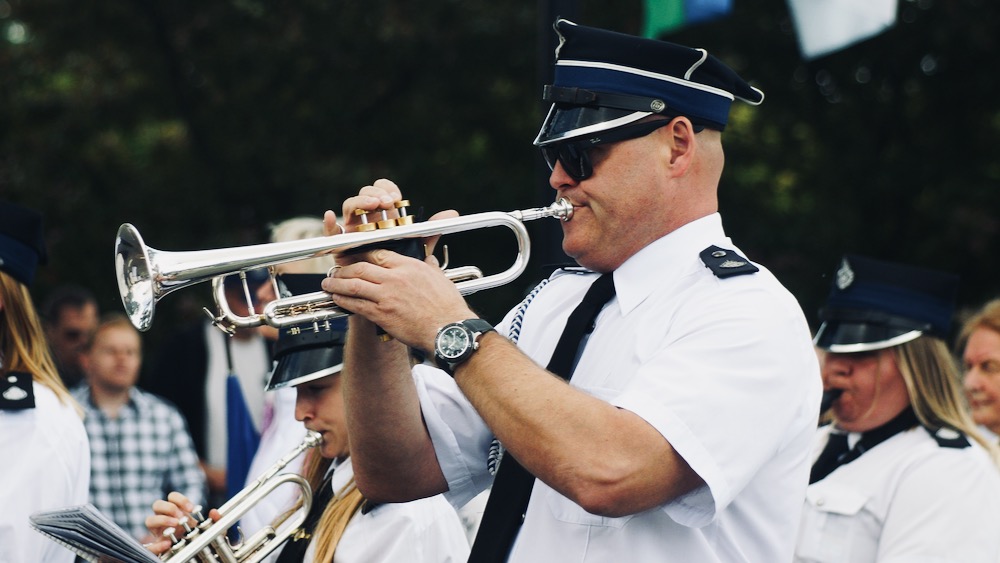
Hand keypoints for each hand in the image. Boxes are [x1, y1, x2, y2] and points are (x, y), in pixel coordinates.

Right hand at [144, 492, 220, 554]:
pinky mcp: (155, 547)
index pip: (172, 497)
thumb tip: (214, 512)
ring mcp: (158, 532)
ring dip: (162, 520)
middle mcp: (164, 519)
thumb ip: (215, 521)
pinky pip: (148, 545)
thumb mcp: (210, 529)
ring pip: (149, 520)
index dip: (180, 500)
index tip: (191, 508)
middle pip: (157, 504)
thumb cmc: (199, 537)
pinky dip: (156, 545)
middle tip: (181, 517)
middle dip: (169, 508)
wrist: (194, 554)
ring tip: (175, 526)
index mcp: (176, 512)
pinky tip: (167, 544)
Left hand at [321, 179, 470, 350]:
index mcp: (409, 266)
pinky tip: (336, 298)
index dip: (363, 255)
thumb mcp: (440, 278)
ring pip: (353, 285)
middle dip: (344, 268)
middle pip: (361, 267)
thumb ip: (430, 267)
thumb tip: (429, 260)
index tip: (355, 257)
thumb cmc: (447, 307)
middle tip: (336, 270)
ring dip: (337, 283)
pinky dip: (343, 300)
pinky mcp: (381, 314)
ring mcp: (386, 296)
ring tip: (328, 283)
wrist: (448, 330)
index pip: (379, 254)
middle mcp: (395, 278)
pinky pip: (356, 304)